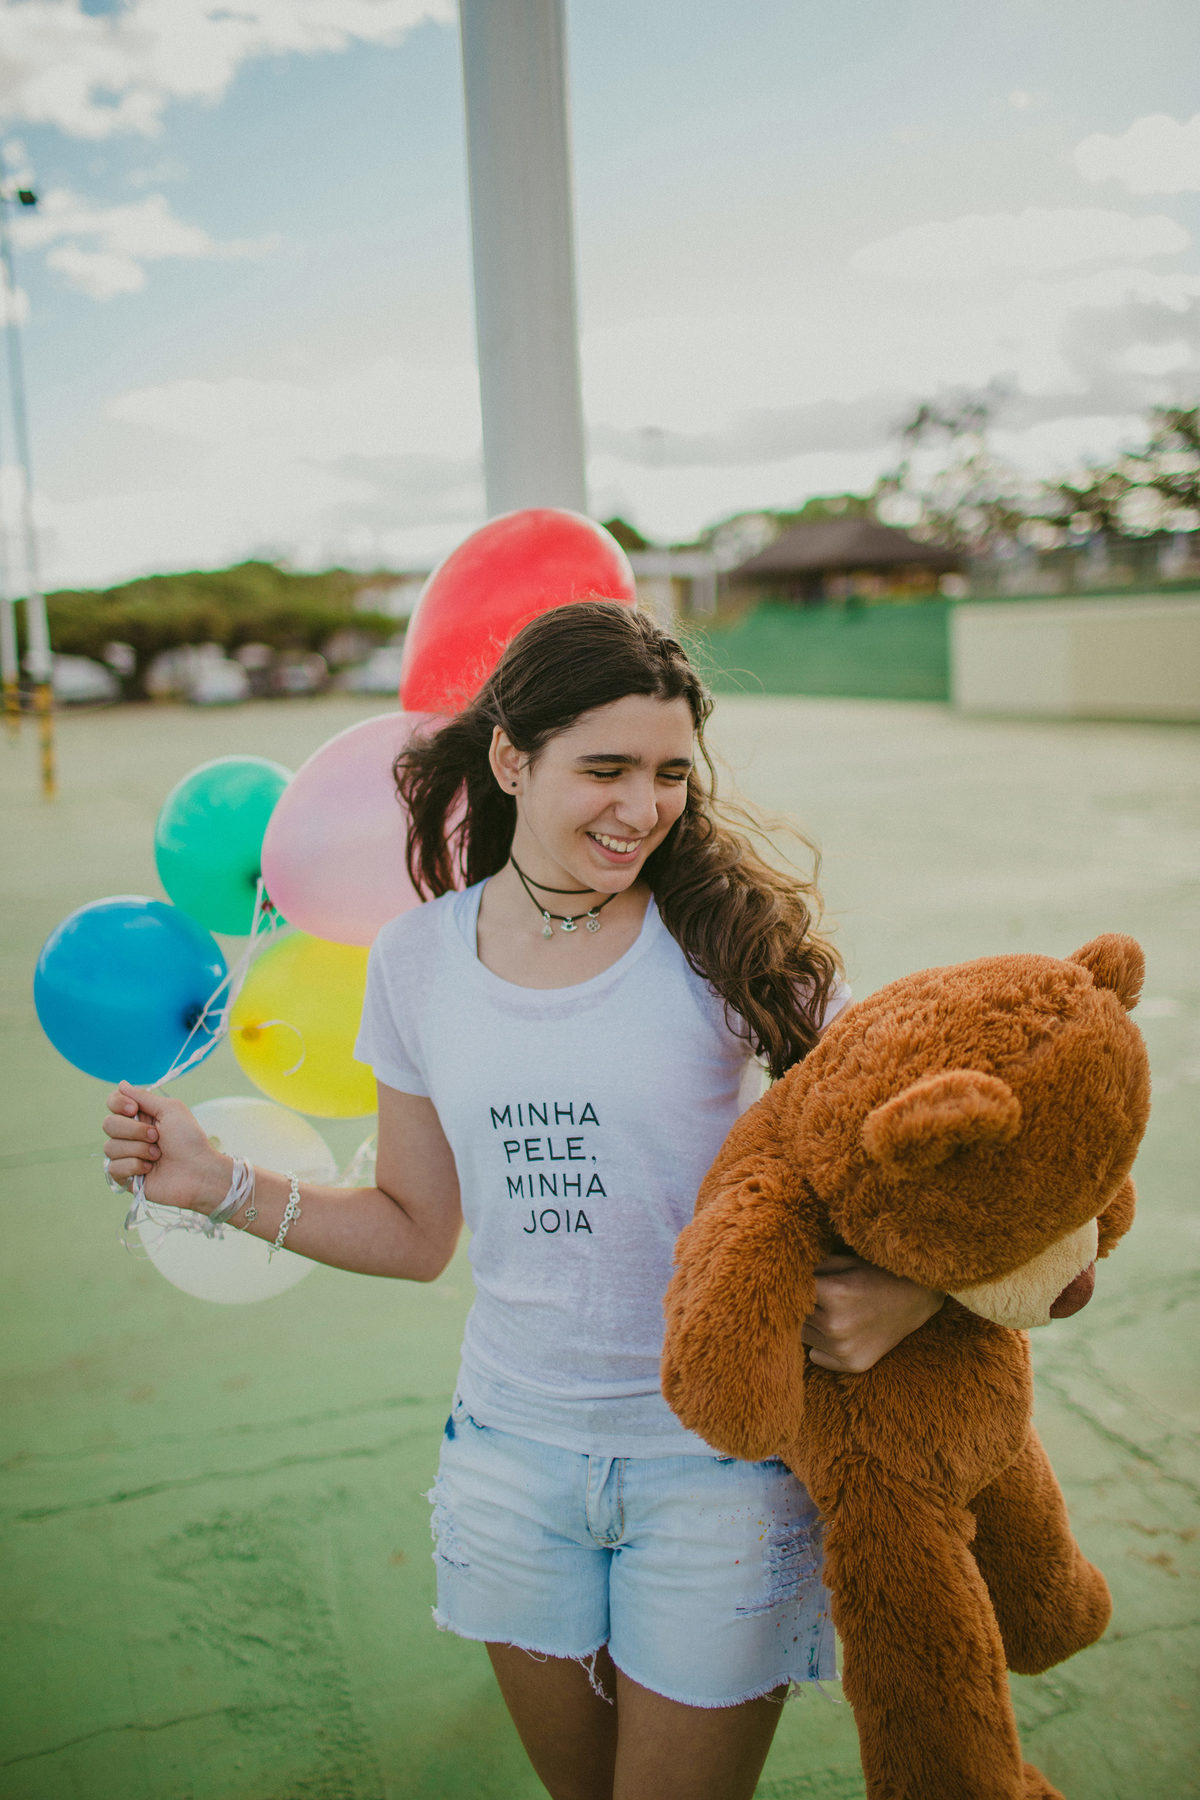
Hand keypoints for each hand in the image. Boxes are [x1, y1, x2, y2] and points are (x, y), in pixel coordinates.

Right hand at [103, 1081, 230, 1214]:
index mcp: (141, 1116)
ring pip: (110, 1147)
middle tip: (156, 1137)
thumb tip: (122, 1084)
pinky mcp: (126, 1176)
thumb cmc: (189, 1140)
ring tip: (158, 1155)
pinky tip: (149, 1169)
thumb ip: (144, 1097)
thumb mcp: (171, 1109)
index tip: (134, 1110)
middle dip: (134, 1131)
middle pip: (108, 1124)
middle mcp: (131, 1135)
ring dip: (139, 1150)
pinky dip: (134, 1166)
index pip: (113, 1102)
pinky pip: (113, 1167)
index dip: (118, 1104)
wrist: (197, 1171)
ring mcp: (127, 1155)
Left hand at [802, 1254, 942, 1372]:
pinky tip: (841, 1331)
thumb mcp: (843, 1260)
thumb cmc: (875, 1274)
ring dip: (812, 1325)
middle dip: (803, 1305)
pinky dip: (822, 1345)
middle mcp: (836, 1324)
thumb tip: (778, 1276)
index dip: (791, 1285)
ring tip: (835, 1312)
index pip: (789, 1291)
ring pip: (804, 1335)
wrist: (915, 1298)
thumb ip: (811, 1268)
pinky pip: (816, 1355)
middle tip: (822, 1297)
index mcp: (833, 1293)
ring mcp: (844, 1348)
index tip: (792, 1282)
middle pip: (795, 1315)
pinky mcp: (853, 1365)